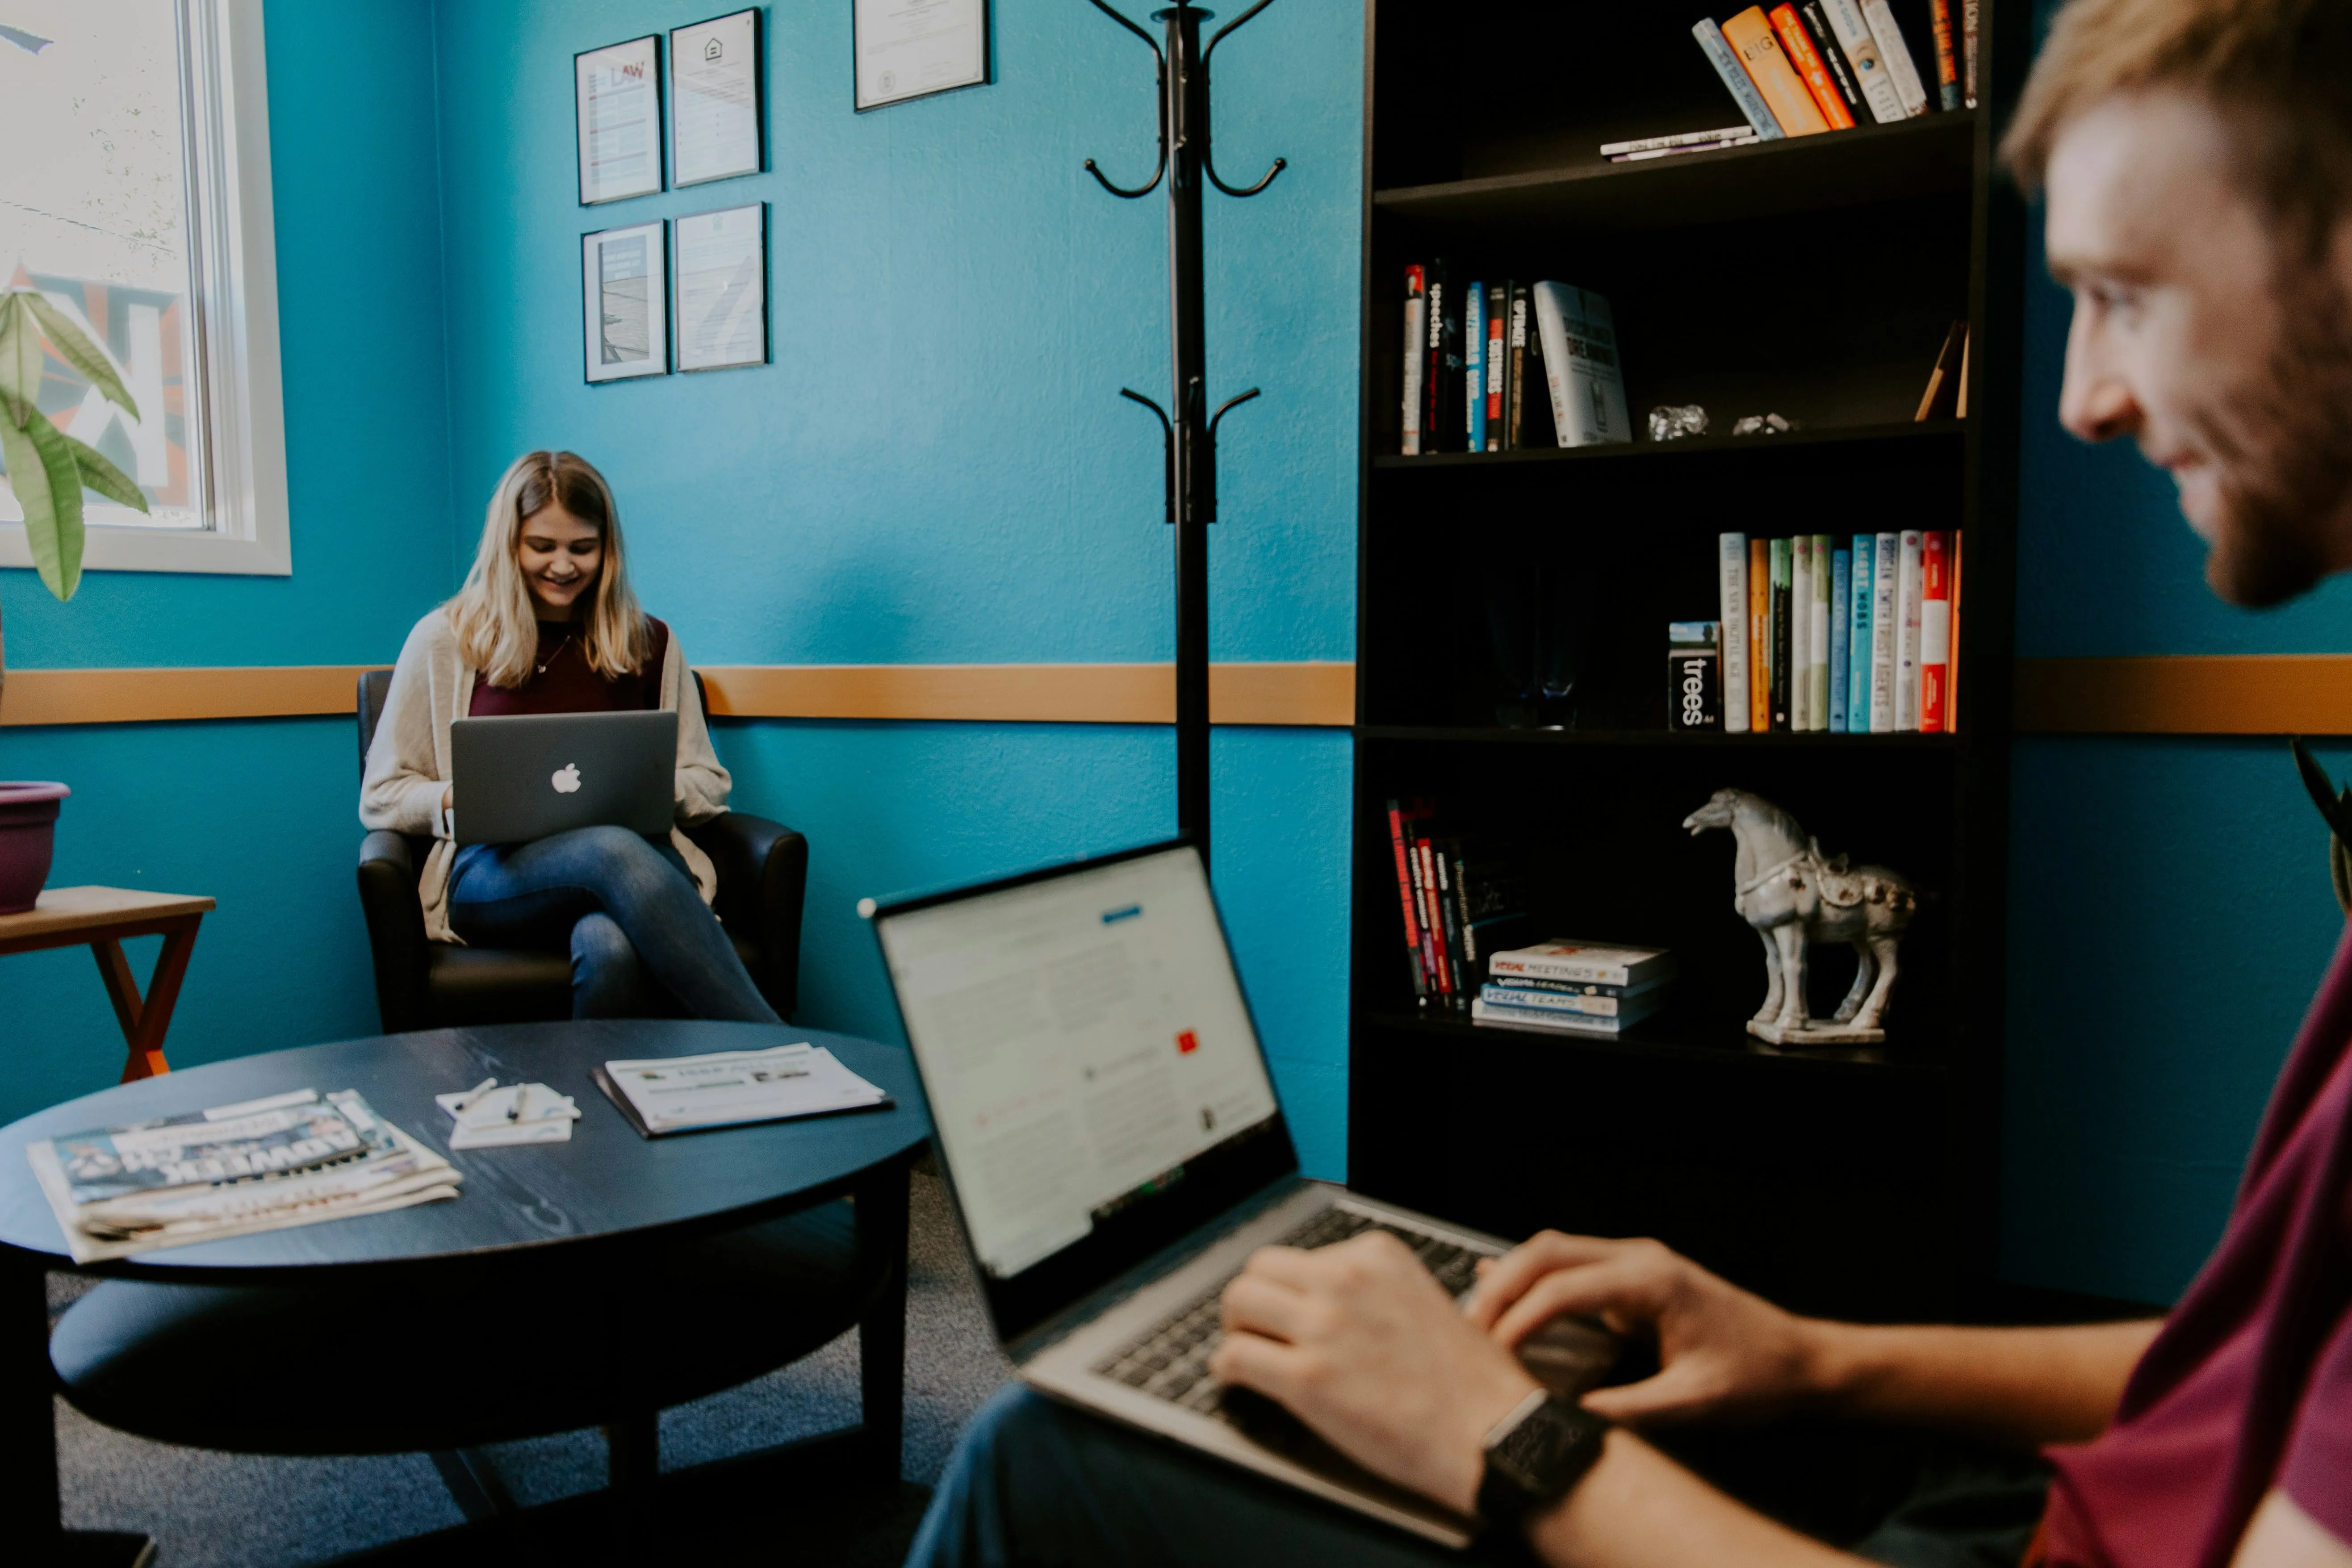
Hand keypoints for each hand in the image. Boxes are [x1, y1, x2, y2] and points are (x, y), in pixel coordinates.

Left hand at [1209, 1232, 1539, 1515]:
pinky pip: (1235, 1356)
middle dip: (1253, 1300)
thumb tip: (1327, 1305)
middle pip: (1260, 1268)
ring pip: (1238, 1301)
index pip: (1303, 1255)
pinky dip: (1226, 1369)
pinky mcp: (1307, 1377)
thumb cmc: (1471, 1383)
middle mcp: (1346, 1280)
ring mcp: (1325, 1326)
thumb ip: (1374, 1293)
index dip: (1290, 1289)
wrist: (1493, 1433)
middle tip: (1254, 1328)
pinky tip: (1236, 1380)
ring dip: (1234, 1328)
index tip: (1289, 1312)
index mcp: (1377, 1257)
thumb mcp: (1424, 1303)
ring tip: (1243, 1350)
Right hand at [1464, 1233, 1821, 1426]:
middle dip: (1500, 1287)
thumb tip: (1569, 1418)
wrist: (1800, 1360)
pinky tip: (1498, 1283)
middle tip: (1468, 1328)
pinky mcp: (1633, 1278)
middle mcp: (1640, 1259)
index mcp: (1653, 1280)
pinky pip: (1570, 1266)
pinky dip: (1532, 1277)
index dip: (1520, 1319)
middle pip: (1547, 1252)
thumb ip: (1628, 1410)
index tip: (1493, 1352)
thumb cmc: (1756, 1375)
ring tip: (1478, 1318)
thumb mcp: (1693, 1401)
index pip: (1563, 1288)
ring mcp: (1636, 1263)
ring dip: (1511, 1279)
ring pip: (1553, 1252)